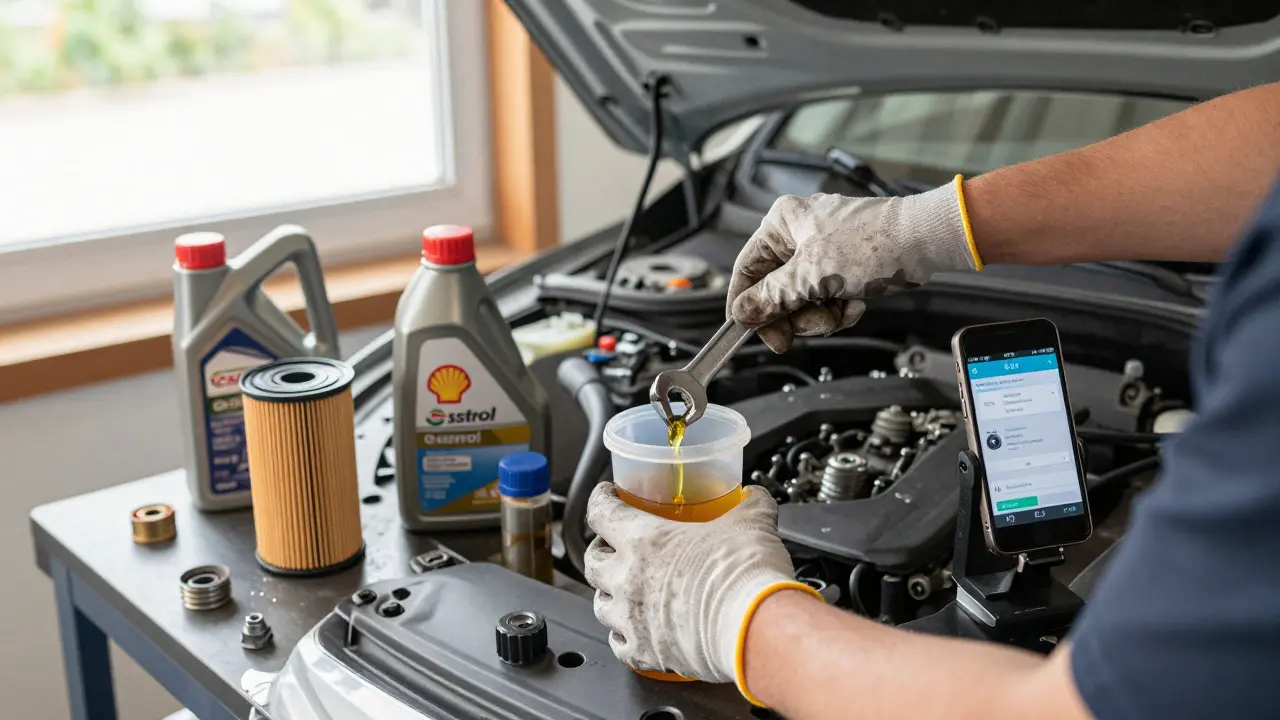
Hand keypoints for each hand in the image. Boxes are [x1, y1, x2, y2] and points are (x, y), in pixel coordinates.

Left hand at [584, 483, 821, 692]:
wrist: (753, 629)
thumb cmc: (744, 574)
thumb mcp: (751, 522)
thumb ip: (750, 503)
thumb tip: (754, 497)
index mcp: (643, 539)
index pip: (601, 511)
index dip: (601, 499)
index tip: (606, 496)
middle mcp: (628, 578)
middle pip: (592, 560)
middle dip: (600, 550)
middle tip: (613, 545)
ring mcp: (631, 618)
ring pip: (600, 604)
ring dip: (608, 594)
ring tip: (621, 590)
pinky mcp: (644, 652)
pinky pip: (618, 643)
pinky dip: (623, 635)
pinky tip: (634, 631)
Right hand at [727, 179, 979, 352]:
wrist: (923, 243)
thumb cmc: (872, 243)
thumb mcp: (811, 275)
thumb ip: (772, 297)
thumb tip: (743, 313)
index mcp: (783, 224)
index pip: (747, 269)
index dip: (745, 303)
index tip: (745, 330)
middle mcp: (798, 237)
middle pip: (774, 291)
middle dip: (793, 314)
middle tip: (799, 331)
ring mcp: (821, 255)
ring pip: (800, 302)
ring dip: (818, 316)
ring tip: (838, 309)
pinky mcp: (842, 271)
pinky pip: (824, 302)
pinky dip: (838, 310)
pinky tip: (854, 303)